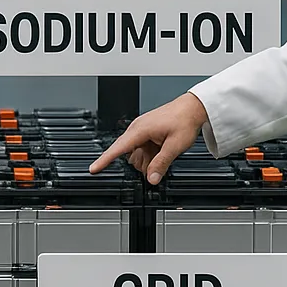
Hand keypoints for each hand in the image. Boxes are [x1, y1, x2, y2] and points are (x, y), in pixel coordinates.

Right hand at [88, 93, 209, 183]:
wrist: (192, 108)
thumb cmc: (184, 120)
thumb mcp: (175, 146)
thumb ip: (161, 163)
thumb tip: (152, 178)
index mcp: (140, 130)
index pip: (117, 148)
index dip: (104, 160)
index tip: (94, 169)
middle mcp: (137, 129)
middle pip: (129, 155)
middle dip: (142, 164)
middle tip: (161, 161)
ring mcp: (141, 131)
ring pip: (137, 154)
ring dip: (148, 159)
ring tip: (164, 152)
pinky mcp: (147, 133)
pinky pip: (143, 149)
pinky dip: (151, 154)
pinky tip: (162, 150)